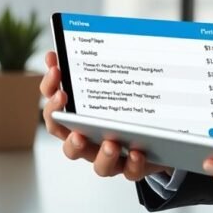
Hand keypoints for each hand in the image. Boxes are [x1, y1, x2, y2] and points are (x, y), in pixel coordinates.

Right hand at [40, 50, 170, 180]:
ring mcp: (110, 156)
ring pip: (96, 164)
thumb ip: (99, 68)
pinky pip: (128, 171)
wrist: (162, 139)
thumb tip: (86, 40)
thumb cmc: (129, 111)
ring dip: (100, 153)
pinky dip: (131, 164)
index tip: (55, 68)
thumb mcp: (116, 87)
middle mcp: (90, 140)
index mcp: (81, 120)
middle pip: (64, 134)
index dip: (50, 88)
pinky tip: (136, 152)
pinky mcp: (133, 166)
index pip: (55, 106)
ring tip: (109, 141)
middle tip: (63, 98)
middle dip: (59, 115)